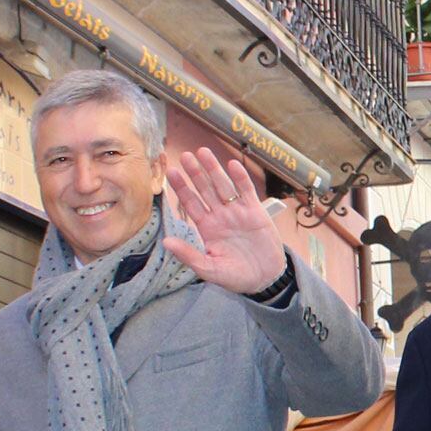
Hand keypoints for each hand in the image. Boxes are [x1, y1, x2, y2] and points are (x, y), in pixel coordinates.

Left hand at [162, 149, 288, 294]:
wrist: (264, 279)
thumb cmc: (235, 276)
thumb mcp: (209, 269)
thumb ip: (188, 255)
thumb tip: (166, 243)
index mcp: (207, 228)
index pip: (191, 204)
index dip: (181, 188)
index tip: (171, 172)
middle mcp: (220, 216)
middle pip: (205, 189)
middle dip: (195, 173)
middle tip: (185, 156)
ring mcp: (238, 212)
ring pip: (223, 186)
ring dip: (213, 169)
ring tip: (203, 152)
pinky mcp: (255, 212)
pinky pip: (246, 191)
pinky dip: (239, 178)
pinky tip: (232, 165)